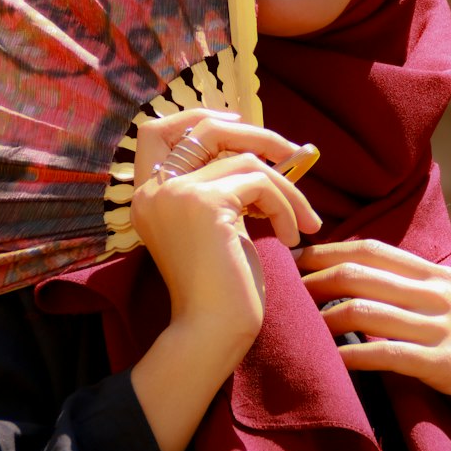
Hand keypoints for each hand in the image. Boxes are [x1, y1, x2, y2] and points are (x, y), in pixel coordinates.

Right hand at [131, 109, 321, 345]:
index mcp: (147, 196)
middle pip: (202, 127)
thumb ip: (225, 187)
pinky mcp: (204, 203)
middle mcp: (152, 190)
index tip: (238, 126)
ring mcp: (175, 193)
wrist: (212, 332)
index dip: (196, 118)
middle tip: (292, 153)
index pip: (154, 131)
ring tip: (303, 222)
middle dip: (254, 133)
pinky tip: (291, 238)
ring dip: (285, 188)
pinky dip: (285, 206)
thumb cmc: (222, 290)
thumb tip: (269, 147)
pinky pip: (260, 182)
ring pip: (244, 159)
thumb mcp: (220, 226)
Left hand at [297, 240, 450, 450]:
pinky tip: (328, 359)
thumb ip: (420, 295)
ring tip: (293, 322)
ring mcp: (443, 328)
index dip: (329, 250)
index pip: (373, 250)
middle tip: (280, 285)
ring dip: (322, 314)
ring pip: (365, 309)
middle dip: (314, 276)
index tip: (295, 257)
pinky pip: (385, 354)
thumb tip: (370, 290)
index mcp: (439, 277)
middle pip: (360, 272)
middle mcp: (439, 294)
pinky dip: (349, 354)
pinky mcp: (445, 366)